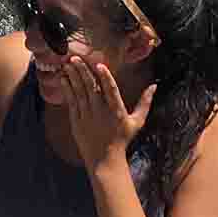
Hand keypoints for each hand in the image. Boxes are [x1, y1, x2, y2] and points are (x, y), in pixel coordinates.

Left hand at [58, 56, 154, 171]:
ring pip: (79, 92)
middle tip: (75, 57)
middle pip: (90, 87)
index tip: (99, 65)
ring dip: (73, 76)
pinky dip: (67, 90)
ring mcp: (86, 116)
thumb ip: (145, 102)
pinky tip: (63, 79)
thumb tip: (154, 86)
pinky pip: (71, 102)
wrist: (104, 159)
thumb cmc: (122, 139)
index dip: (105, 77)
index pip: (110, 90)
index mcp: (116, 110)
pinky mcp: (76, 121)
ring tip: (67, 64)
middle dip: (82, 71)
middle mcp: (100, 112)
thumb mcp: (137, 121)